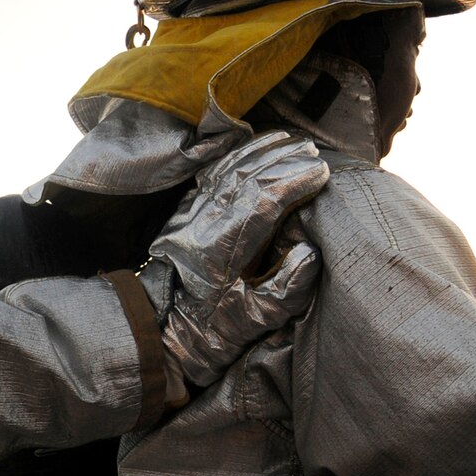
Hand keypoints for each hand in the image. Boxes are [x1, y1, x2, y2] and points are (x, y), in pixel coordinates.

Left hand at [143, 130, 329, 388]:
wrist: (153, 334)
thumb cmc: (207, 334)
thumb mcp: (253, 322)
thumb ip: (287, 290)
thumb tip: (310, 253)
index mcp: (223, 249)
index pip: (264, 201)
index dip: (294, 182)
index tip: (322, 173)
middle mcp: (204, 225)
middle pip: (247, 178)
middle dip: (283, 161)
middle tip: (314, 152)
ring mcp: (190, 217)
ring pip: (227, 171)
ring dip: (259, 153)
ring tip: (289, 141)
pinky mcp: (182, 217)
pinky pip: (210, 177)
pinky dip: (232, 158)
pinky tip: (248, 148)